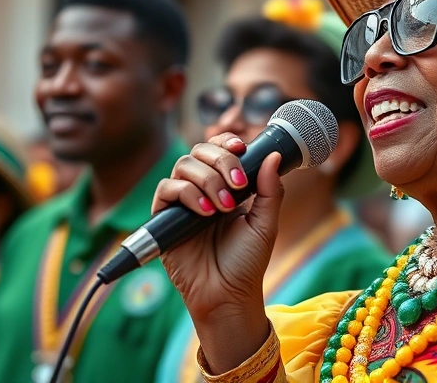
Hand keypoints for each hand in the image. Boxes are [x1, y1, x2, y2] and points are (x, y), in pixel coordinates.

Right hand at [152, 133, 283, 370]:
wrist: (227, 295)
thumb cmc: (246, 261)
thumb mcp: (265, 223)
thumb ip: (270, 190)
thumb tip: (271, 156)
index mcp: (226, 186)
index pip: (219, 149)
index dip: (226, 142)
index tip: (242, 147)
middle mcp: (202, 189)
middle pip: (199, 151)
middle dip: (221, 160)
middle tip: (238, 184)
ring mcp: (182, 202)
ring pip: (183, 166)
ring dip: (207, 180)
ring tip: (224, 206)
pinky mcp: (164, 218)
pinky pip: (166, 190)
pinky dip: (187, 194)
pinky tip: (206, 212)